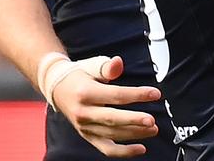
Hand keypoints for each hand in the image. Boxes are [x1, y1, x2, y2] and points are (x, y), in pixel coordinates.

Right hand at [45, 55, 160, 157]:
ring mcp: (85, 127)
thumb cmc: (80, 75)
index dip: (137, 95)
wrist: (58, 88)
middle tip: (152, 120)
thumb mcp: (92, 65)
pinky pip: (106, 148)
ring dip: (134, 133)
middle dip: (133, 120)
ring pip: (112, 134)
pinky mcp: (88, 136)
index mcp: (86, 93)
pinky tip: (140, 149)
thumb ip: (107, 67)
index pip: (115, 95)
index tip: (155, 94)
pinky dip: (123, 152)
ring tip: (153, 129)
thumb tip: (118, 62)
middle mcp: (84, 112)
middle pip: (112, 119)